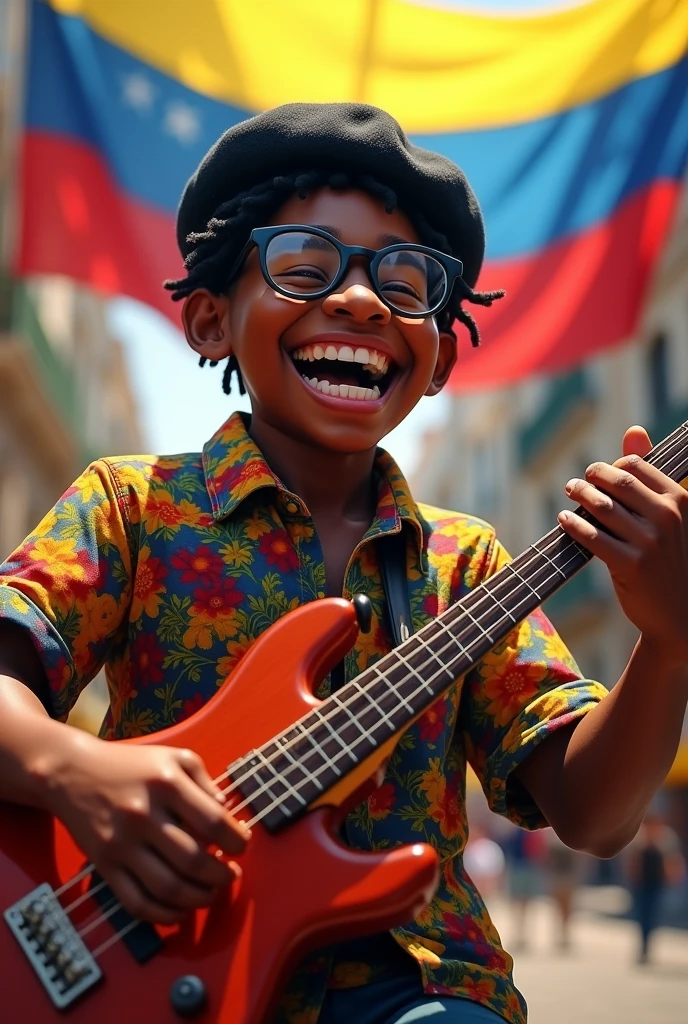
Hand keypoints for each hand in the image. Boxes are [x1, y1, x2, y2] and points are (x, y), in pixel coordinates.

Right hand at [42, 733, 249, 923]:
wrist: (72, 772)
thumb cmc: (131, 764)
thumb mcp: (174, 757)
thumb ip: (205, 781)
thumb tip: (227, 811)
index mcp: (166, 784)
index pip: (214, 822)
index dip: (236, 841)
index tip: (241, 846)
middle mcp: (144, 814)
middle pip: (194, 860)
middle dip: (222, 876)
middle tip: (231, 875)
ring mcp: (122, 843)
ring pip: (168, 887)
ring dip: (199, 898)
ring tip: (211, 893)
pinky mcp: (104, 866)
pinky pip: (137, 902)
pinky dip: (164, 916)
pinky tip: (181, 911)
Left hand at [558, 425, 687, 665]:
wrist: (679, 614)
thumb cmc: (667, 558)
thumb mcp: (667, 515)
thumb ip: (648, 474)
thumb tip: (633, 431)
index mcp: (680, 500)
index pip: (635, 466)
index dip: (610, 467)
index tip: (597, 475)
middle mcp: (668, 518)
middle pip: (617, 482)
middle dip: (591, 478)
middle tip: (575, 483)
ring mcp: (651, 543)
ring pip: (602, 508)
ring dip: (579, 496)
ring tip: (569, 493)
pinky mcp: (631, 566)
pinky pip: (593, 537)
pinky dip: (573, 525)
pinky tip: (564, 520)